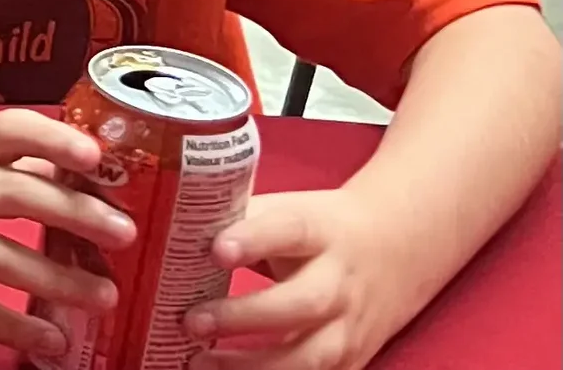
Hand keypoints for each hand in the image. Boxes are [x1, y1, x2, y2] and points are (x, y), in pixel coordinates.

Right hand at [0, 110, 134, 357]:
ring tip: (104, 296)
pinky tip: (53, 340)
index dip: (52, 139)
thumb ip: (1, 165)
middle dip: (74, 213)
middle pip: (14, 193)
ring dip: (57, 280)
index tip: (96, 155)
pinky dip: (15, 328)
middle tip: (124, 233)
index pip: (5, 130)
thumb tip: (74, 172)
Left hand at [182, 187, 407, 368]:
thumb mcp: (289, 211)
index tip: (216, 250)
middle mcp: (340, 282)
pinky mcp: (352, 362)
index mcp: (320, 232)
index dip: (254, 239)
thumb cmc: (320, 227)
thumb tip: (169, 225)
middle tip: (191, 321)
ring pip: (311, 357)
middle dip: (245, 316)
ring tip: (200, 363)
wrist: (396, 250)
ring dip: (255, 367)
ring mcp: (350, 328)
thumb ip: (240, 218)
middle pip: (302, 302)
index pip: (289, 231)